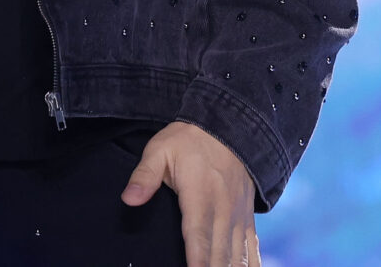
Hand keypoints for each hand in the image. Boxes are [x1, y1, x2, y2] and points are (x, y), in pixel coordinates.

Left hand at [123, 121, 257, 266]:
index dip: (196, 261)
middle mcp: (223, 211)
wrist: (230, 127)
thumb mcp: (160, 150)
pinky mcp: (247, 219)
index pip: (197, 236)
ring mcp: (238, 217)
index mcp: (199, 196)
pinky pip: (252, 249)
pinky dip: (250, 265)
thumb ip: (144, 176)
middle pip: (219, 252)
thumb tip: (128, 199)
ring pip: (238, 255)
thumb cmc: (188, 140)